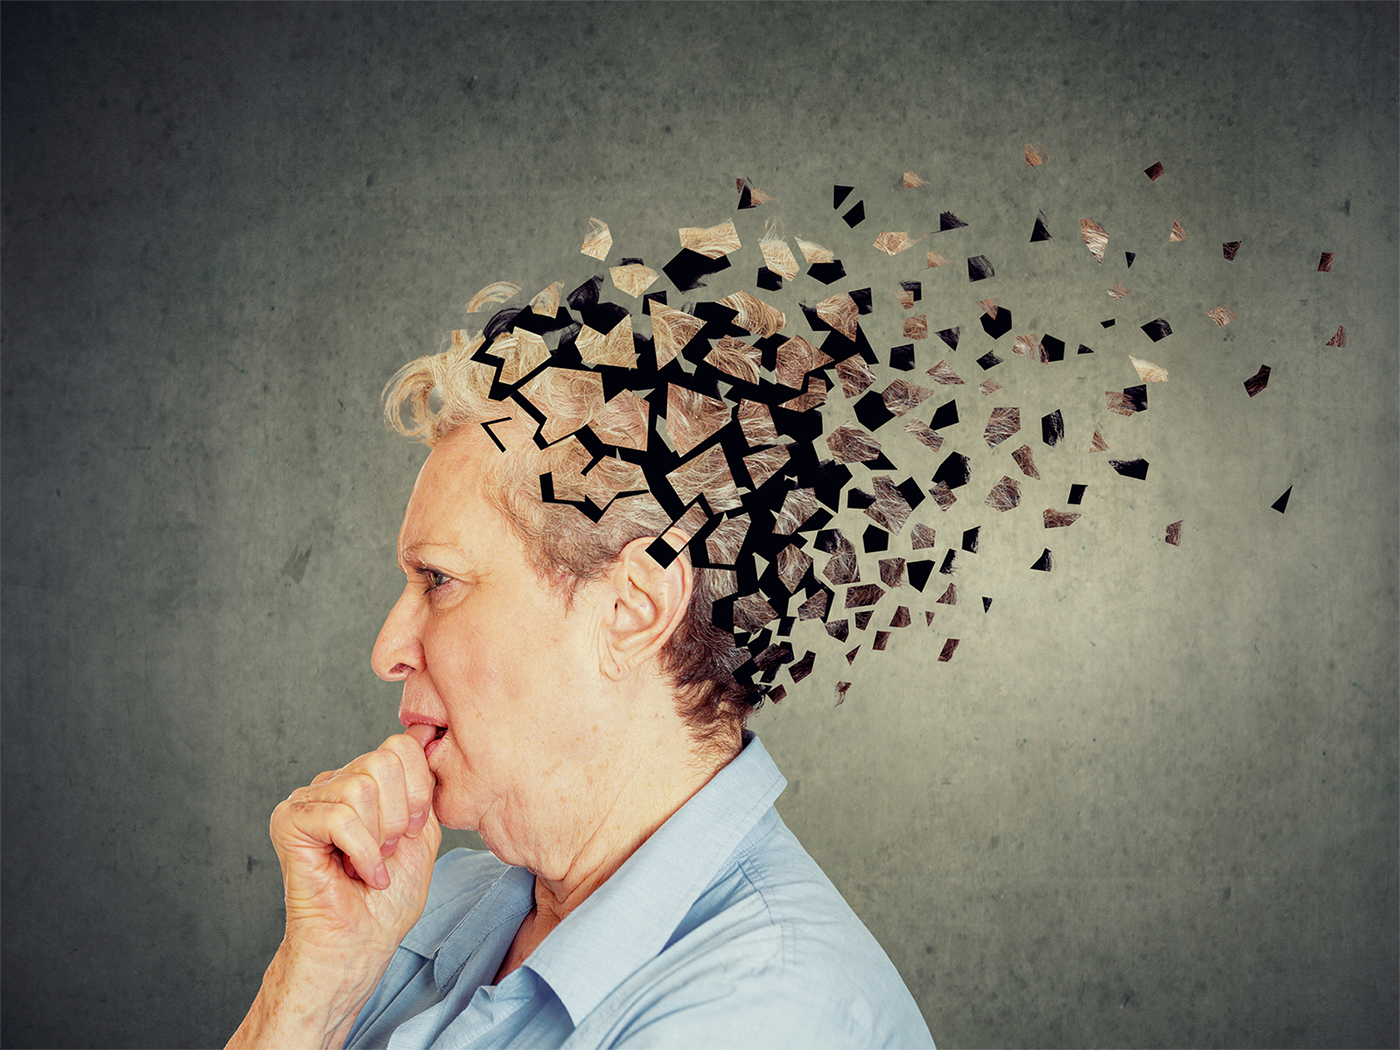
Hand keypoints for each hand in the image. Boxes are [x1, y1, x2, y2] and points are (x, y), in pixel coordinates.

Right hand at [270, 727, 441, 966]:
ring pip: (361, 786)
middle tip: (388, 850)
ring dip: (377, 837)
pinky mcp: (289, 820)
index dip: (418, 790)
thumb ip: (423, 785)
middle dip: (398, 815)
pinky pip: (340, 816)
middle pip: (383, 759)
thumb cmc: (387, 899)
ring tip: (369, 863)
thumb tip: (424, 731)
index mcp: (367, 782)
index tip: (412, 832)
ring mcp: (310, 799)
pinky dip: (361, 851)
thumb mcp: (422, 833)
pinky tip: (359, 873)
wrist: (358, 944)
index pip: (401, 745)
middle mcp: (336, 782)